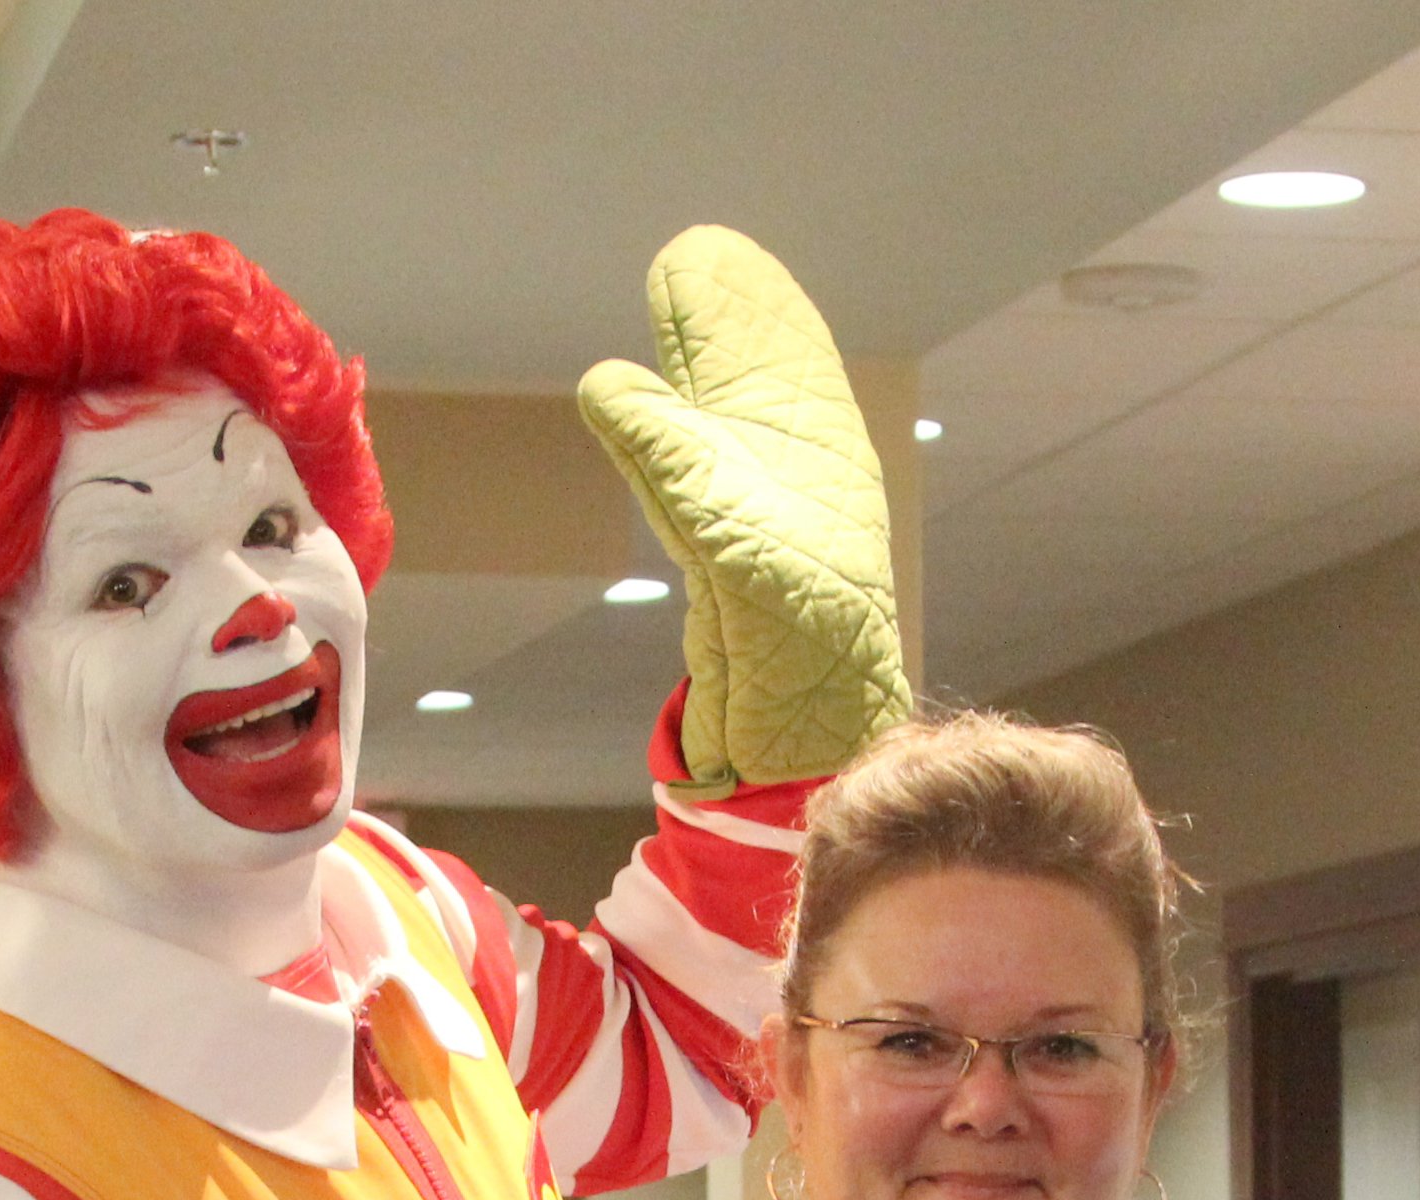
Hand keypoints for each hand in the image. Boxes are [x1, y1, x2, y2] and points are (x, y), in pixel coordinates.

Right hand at [576, 226, 910, 791]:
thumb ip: (666, 453)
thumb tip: (607, 383)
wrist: (801, 726)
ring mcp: (755, 513)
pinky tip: (650, 410)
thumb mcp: (724, 529)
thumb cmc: (789, 629)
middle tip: (689, 257)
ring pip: (721, 421)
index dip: (746, 305)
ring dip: (696, 368)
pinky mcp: (722, 554)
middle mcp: (788, 474)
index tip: (707, 253)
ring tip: (677, 302)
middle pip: (749, 377)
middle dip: (721, 321)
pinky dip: (671, 433)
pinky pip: (695, 476)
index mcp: (812, 449)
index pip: (777, 352)